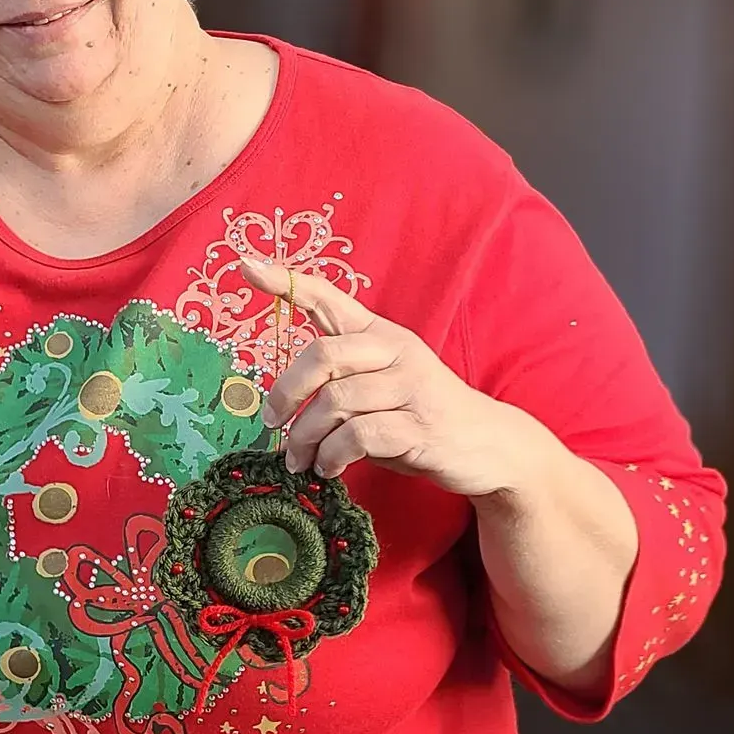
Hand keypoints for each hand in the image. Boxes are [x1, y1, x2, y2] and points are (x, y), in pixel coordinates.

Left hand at [245, 257, 536, 499]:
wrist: (488, 447)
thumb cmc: (417, 416)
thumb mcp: (377, 390)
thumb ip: (337, 384)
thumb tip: (279, 406)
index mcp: (380, 336)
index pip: (329, 298)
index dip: (286, 282)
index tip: (246, 265)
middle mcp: (396, 352)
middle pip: (322, 356)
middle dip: (286, 394)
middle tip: (273, 424)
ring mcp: (411, 387)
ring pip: (335, 402)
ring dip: (306, 438)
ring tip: (300, 460)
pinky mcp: (420, 426)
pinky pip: (358, 436)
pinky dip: (332, 456)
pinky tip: (329, 468)